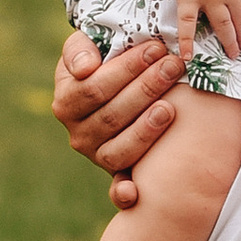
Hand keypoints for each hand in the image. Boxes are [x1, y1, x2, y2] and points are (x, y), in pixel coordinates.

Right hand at [54, 28, 183, 200]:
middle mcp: (78, 134)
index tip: (156, 49)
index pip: (95, 88)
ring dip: (146, 130)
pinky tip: (134, 193)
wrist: (115, 85)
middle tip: (174, 67)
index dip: (127, 69)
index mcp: (66, 102)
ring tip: (170, 108)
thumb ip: (80, 50)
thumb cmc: (102, 60)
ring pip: (120, 148)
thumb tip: (86, 69)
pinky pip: (117, 186)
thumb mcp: (85, 47)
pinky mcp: (117, 172)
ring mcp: (97, 156)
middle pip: (112, 116)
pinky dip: (122, 193)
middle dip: (146, 89)